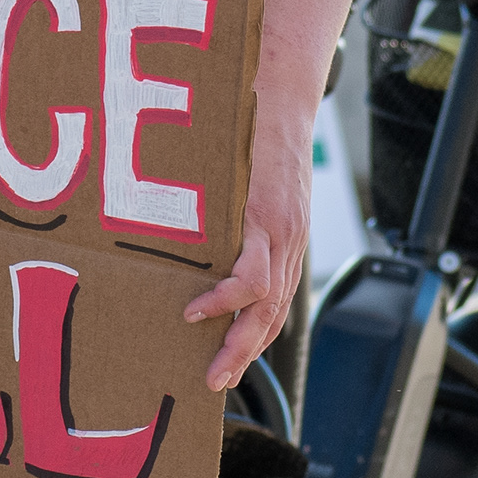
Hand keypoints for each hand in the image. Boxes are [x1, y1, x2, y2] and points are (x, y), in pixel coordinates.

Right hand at [183, 114, 317, 390]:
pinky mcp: (267, 219)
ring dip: (237, 343)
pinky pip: (252, 276)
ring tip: (210, 367)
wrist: (279, 93)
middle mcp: (288, 244)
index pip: (273, 306)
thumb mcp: (245, 183)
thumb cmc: (253, 134)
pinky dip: (226, 300)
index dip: (252, 340)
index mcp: (283, 241)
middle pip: (272, 317)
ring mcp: (281, 234)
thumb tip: (189, 237)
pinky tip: (199, 311)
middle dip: (243, 356)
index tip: (225, 366)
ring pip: (266, 307)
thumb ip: (229, 213)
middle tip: (214, 384)